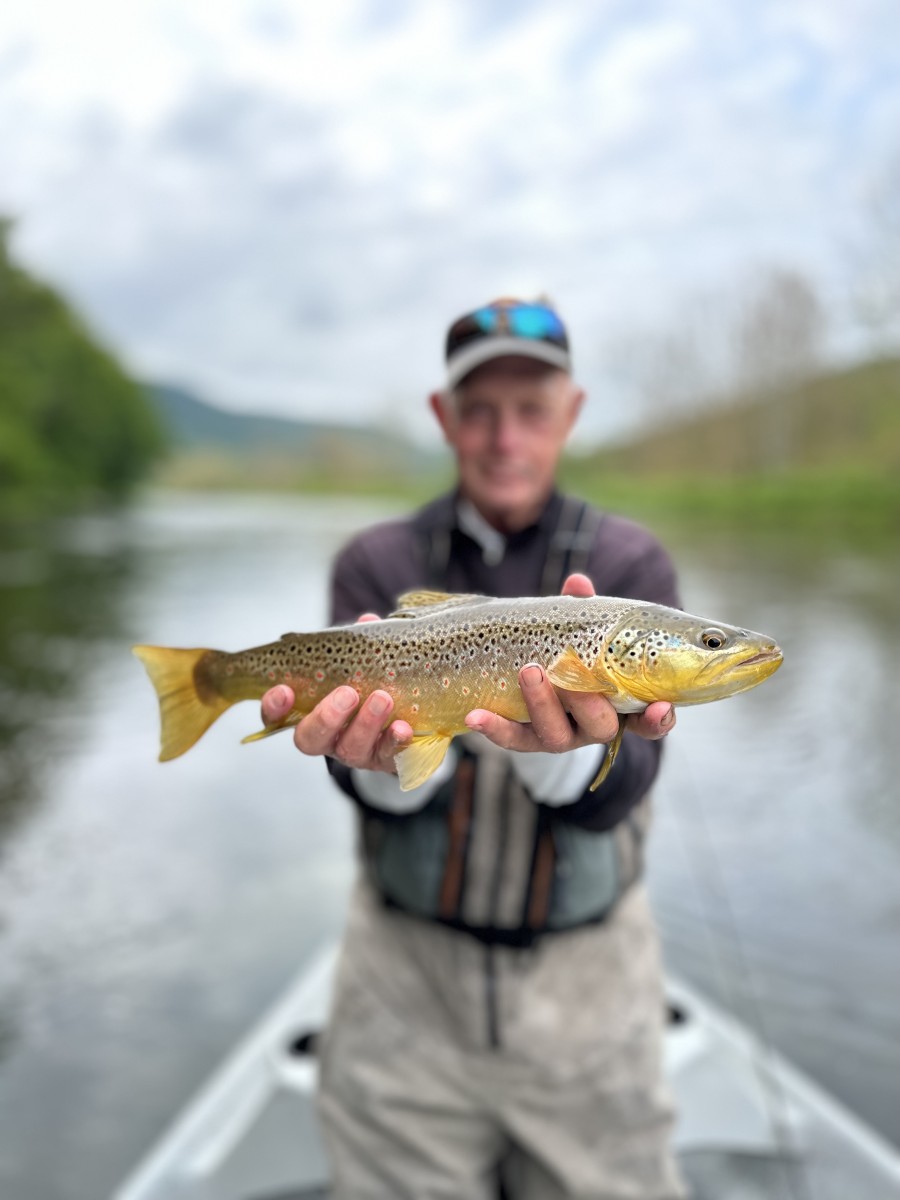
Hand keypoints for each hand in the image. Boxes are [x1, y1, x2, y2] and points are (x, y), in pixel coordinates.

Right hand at [259, 613, 412, 773]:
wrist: (410, 722)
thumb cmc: (373, 687)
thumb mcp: (363, 664)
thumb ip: (360, 646)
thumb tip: (367, 622)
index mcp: (311, 712)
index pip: (278, 716)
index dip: (274, 707)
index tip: (283, 689)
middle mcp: (328, 738)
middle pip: (310, 739)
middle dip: (326, 717)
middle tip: (346, 694)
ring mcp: (356, 753)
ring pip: (351, 748)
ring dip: (366, 723)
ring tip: (382, 699)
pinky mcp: (386, 762)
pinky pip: (388, 756)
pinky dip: (395, 741)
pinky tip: (403, 727)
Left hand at [463, 573, 675, 753]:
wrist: (533, 685)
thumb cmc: (573, 654)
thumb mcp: (582, 632)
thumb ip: (584, 612)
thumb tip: (577, 583)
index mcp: (620, 706)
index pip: (648, 722)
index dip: (658, 720)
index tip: (662, 708)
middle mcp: (593, 726)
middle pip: (600, 726)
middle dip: (587, 701)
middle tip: (572, 675)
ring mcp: (561, 736)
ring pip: (556, 735)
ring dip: (542, 704)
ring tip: (529, 671)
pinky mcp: (527, 740)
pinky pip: (512, 739)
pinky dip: (494, 728)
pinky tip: (474, 715)